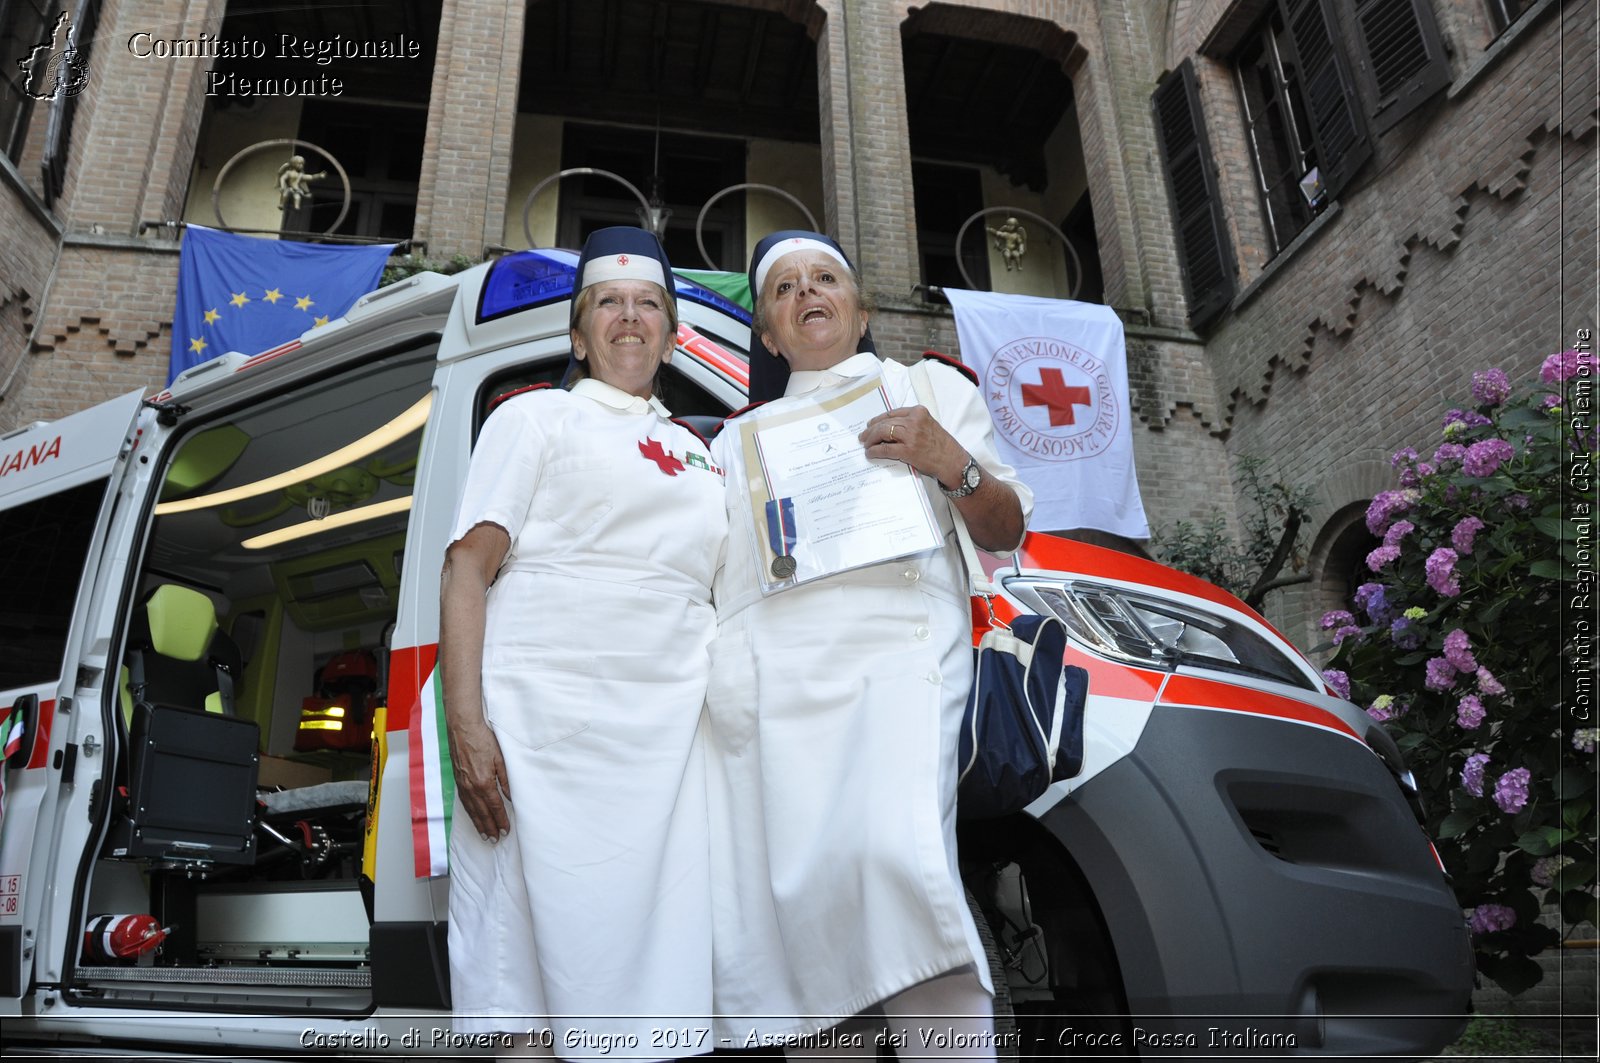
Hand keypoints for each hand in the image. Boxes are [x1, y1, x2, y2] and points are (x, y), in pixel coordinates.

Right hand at [447, 711, 511, 840]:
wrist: (463, 728)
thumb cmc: (482, 739)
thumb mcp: (500, 759)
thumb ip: (506, 780)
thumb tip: (511, 796)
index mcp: (484, 783)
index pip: (494, 807)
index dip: (500, 820)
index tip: (505, 830)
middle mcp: (471, 787)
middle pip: (482, 813)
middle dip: (489, 827)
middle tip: (495, 839)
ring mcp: (462, 785)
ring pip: (471, 810)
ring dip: (478, 824)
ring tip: (484, 835)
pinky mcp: (457, 780)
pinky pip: (464, 802)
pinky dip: (470, 813)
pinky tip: (473, 817)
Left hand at [860, 405, 969, 488]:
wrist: (953, 461)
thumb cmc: (941, 445)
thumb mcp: (928, 425)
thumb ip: (912, 422)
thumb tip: (890, 427)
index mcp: (919, 412)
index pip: (892, 413)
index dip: (878, 419)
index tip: (871, 424)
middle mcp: (914, 421)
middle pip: (885, 422)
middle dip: (871, 430)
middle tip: (863, 436)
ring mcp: (911, 435)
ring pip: (882, 433)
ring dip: (871, 439)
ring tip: (866, 444)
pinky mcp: (908, 450)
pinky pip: (885, 449)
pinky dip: (875, 451)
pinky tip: (871, 453)